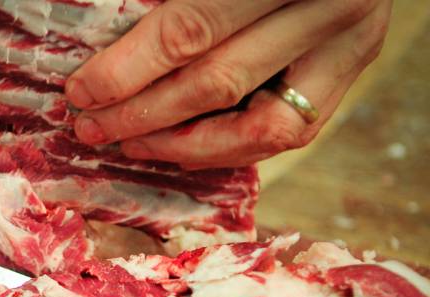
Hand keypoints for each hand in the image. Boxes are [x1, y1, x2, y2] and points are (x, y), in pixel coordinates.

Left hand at [65, 0, 391, 168]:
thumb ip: (172, 3)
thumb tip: (98, 64)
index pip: (191, 29)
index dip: (127, 68)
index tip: (82, 92)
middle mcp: (331, 6)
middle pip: (217, 82)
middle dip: (142, 113)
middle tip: (91, 127)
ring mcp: (350, 44)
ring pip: (258, 128)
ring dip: (183, 145)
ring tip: (131, 144)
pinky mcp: (351, 70)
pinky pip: (286, 132)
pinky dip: (227, 146)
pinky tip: (178, 146)